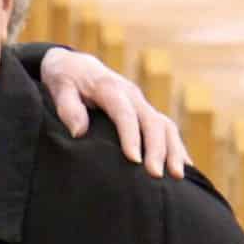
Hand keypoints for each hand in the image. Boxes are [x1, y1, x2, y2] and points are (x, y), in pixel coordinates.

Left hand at [39, 47, 186, 177]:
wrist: (77, 66)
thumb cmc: (65, 80)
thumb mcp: (59, 88)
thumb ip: (68, 108)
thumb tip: (79, 132)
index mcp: (110, 88)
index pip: (125, 113)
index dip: (131, 136)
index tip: (133, 160)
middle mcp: (132, 95)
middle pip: (151, 121)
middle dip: (156, 150)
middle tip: (155, 176)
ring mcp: (142, 103)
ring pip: (165, 126)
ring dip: (173, 151)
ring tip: (178, 177)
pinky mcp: (145, 112)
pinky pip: (167, 129)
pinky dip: (177, 148)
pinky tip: (184, 169)